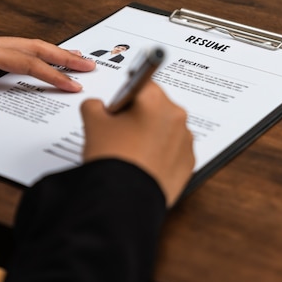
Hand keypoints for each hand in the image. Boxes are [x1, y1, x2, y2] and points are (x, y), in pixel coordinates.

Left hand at [0, 33, 95, 119]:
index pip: (27, 63)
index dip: (51, 75)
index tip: (71, 86)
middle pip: (35, 46)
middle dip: (64, 57)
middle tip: (88, 65)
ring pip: (29, 43)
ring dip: (54, 51)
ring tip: (75, 58)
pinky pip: (18, 46)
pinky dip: (37, 52)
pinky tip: (43, 58)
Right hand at [81, 81, 194, 206]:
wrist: (124, 199)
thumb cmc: (112, 158)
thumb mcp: (92, 123)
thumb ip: (94, 105)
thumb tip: (98, 106)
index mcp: (155, 100)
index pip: (142, 82)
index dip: (127, 94)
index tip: (122, 104)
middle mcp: (176, 116)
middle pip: (156, 106)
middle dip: (140, 115)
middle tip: (120, 133)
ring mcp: (186, 140)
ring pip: (166, 129)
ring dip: (151, 134)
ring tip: (131, 152)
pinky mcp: (189, 162)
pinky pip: (173, 150)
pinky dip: (161, 154)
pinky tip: (143, 164)